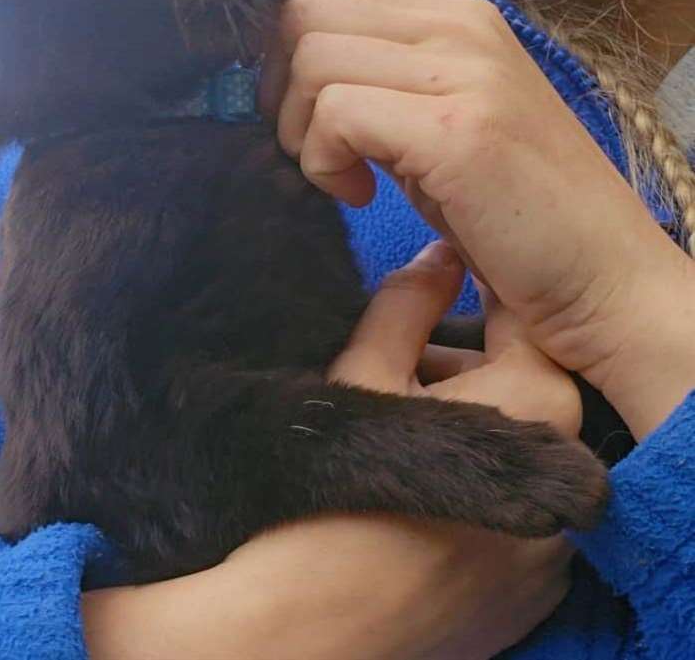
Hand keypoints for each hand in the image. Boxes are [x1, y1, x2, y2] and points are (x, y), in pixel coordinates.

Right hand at [84, 246, 577, 659]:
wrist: (305, 625)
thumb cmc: (334, 484)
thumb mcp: (363, 367)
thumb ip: (408, 299)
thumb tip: (441, 255)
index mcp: (538, 404)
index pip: (523, 320)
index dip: (468, 297)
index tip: (419, 299)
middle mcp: (571, 478)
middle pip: (518, 390)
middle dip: (457, 369)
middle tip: (384, 371)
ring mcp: (554, 549)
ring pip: (512, 457)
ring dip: (464, 431)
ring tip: (385, 436)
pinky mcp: (527, 598)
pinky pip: (511, 523)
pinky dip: (470, 498)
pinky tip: (404, 498)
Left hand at [259, 0, 693, 417]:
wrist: (603, 279)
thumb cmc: (511, 212)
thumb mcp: (435, 123)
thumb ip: (377, 81)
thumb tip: (282, 70)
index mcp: (454, 17)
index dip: (281, 49)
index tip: (298, 115)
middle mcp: (460, 26)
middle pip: (304, 9)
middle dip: (278, 84)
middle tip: (307, 145)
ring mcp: (465, 71)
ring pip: (312, 57)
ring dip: (300, 128)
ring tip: (339, 174)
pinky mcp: (458, 129)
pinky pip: (338, 112)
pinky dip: (324, 162)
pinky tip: (360, 196)